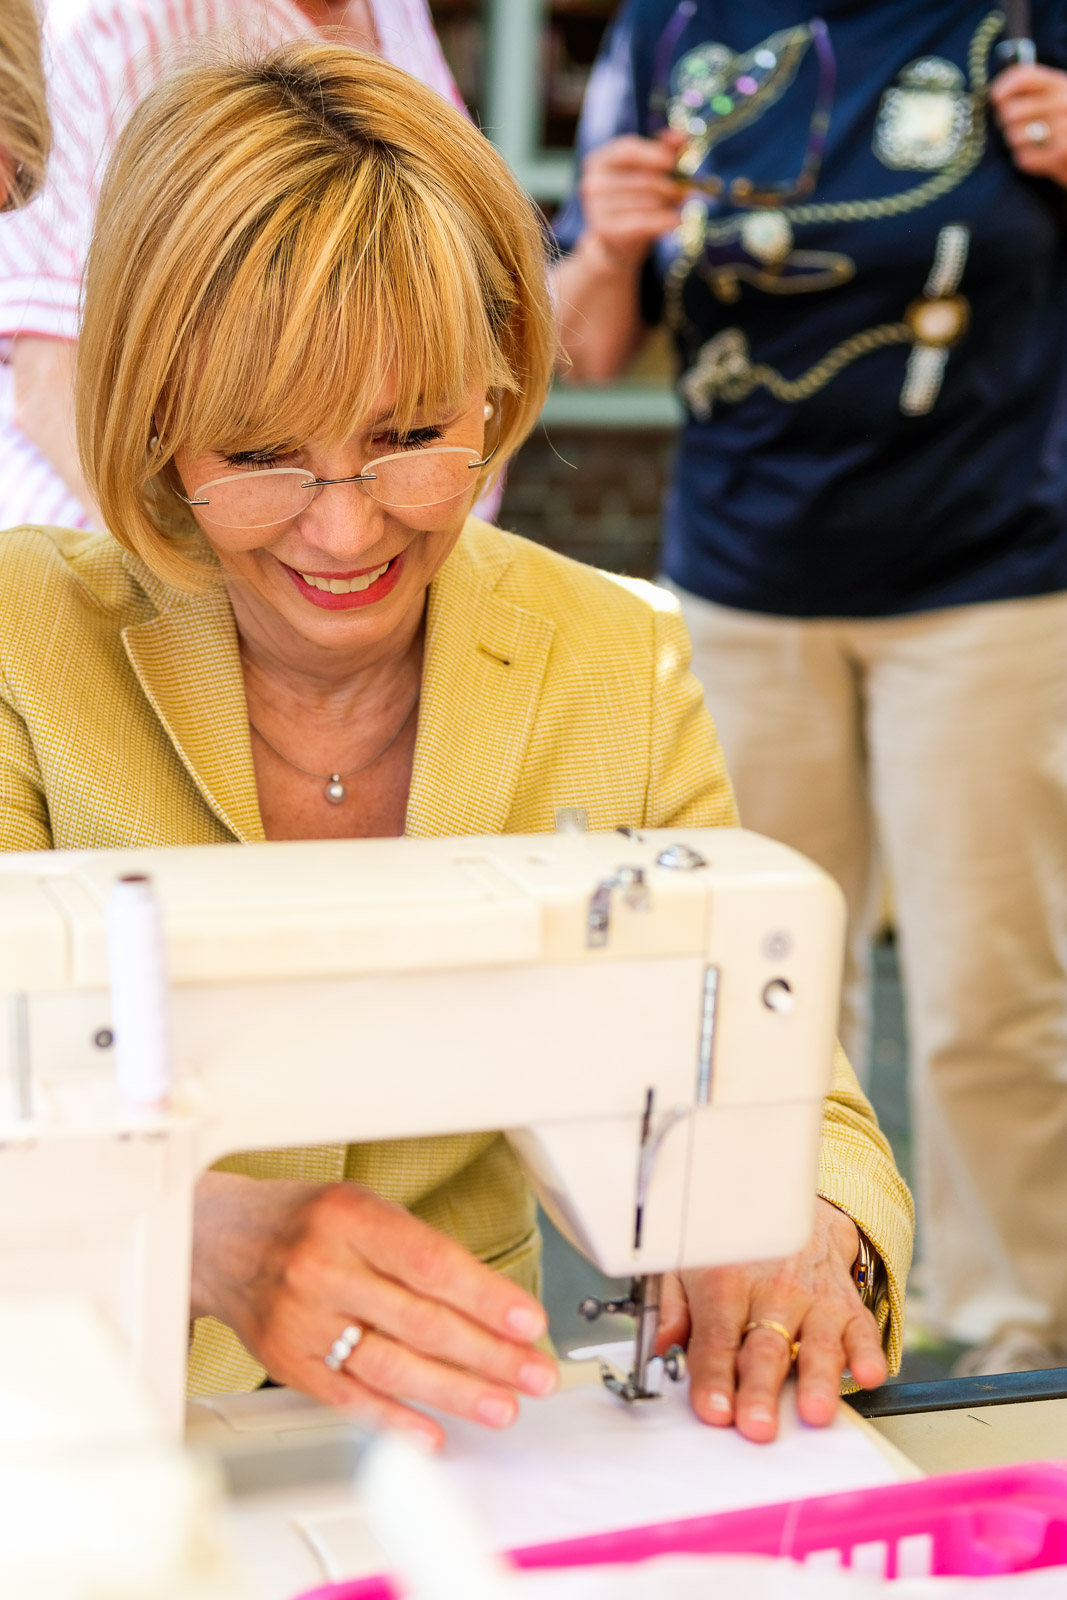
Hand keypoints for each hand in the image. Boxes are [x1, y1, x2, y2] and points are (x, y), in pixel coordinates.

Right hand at [191, 1173, 558, 1447]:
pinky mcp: (288, 1361)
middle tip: (534, 1374)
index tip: (528, 1321)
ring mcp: (302, 1318)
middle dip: (489, 1354)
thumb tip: (491, 1304)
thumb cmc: (304, 1221)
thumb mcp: (361, 1207)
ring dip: (455, 1392)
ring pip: (390, 1364)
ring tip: (501, 1406)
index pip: (432, 1263)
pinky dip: (394, 1419)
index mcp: (351, 1218)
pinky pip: (347, 1398)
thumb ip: (417, 1250)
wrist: (218, 1239)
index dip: (486, 1296)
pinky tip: (431, 1434)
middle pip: (420, 1320)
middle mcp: (324, 1267)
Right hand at [577, 130, 687, 273]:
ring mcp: (595, 208)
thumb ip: (663, 152)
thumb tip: (682, 136)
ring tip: (678, 208)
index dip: (654, 153)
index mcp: (599, 161)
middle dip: (668, 186)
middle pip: (642, 179)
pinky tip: (677, 221)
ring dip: (668, 205)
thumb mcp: (645, 174)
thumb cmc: (632, 205)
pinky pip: (642, 222)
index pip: (628, 150)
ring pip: (645, 202)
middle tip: (685, 192)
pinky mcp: (605, 230)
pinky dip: (664, 221)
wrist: (615, 246)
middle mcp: (593, 183)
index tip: (673, 161)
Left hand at [656, 1198, 885, 1442]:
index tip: (713, 1409)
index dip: (713, 1375)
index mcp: (726, 1282)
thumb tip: (661, 1344)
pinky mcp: (847, 1304)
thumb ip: (674, 1306)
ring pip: (817, 1343)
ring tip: (814, 1411)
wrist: (792, 1207)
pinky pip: (862, 1330)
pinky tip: (866, 1374)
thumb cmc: (737, 1247)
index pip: (717, 1337)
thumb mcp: (690, 1262)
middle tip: (757, 1425)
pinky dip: (867, 1354)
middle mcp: (772, 1290)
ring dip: (817, 1380)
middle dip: (761, 1388)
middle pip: (766, 1347)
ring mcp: (814, 1299)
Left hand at [990, 63, 1066, 185]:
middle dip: (1006, 122)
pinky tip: (1038, 155)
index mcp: (1059, 83)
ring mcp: (1062, 128)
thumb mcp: (1056, 96)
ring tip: (1030, 141)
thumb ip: (1031, 91)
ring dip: (1015, 142)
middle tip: (1014, 126)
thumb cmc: (1064, 121)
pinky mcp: (1060, 153)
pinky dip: (1026, 159)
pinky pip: (1023, 157)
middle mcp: (1061, 102)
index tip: (995, 98)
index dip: (1002, 87)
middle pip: (1010, 112)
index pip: (1022, 77)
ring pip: (1014, 136)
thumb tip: (996, 96)